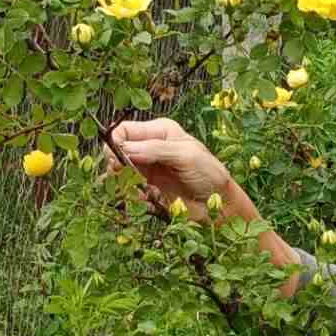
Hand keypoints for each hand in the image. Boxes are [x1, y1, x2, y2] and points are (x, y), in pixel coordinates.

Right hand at [108, 118, 233, 218]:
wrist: (219, 205)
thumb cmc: (210, 174)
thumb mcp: (185, 155)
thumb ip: (155, 150)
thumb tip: (123, 148)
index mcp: (160, 131)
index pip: (125, 130)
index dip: (115, 143)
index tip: (117, 159)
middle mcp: (150, 147)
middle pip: (116, 151)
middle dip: (116, 164)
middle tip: (122, 176)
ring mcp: (147, 168)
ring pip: (118, 172)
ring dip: (123, 182)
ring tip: (138, 191)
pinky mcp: (147, 188)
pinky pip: (128, 190)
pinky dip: (130, 196)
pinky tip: (143, 200)